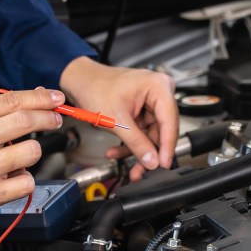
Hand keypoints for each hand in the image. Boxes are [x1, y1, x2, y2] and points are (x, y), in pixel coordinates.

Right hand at [0, 88, 64, 218]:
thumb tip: (35, 98)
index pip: (13, 101)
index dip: (41, 98)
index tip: (56, 99)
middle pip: (26, 122)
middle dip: (48, 118)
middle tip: (55, 119)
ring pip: (31, 152)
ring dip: (32, 152)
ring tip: (20, 155)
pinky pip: (26, 181)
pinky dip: (24, 178)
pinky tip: (11, 176)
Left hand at [59, 57, 177, 180]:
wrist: (81, 82)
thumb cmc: (95, 87)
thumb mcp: (116, 119)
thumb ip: (136, 142)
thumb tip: (152, 160)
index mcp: (158, 86)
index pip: (169, 121)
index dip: (167, 146)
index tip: (163, 163)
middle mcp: (159, 92)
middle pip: (163, 129)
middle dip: (150, 151)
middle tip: (144, 169)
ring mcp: (152, 102)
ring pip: (153, 134)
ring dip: (139, 151)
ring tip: (129, 166)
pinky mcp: (144, 110)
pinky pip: (143, 132)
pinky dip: (132, 143)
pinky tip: (119, 151)